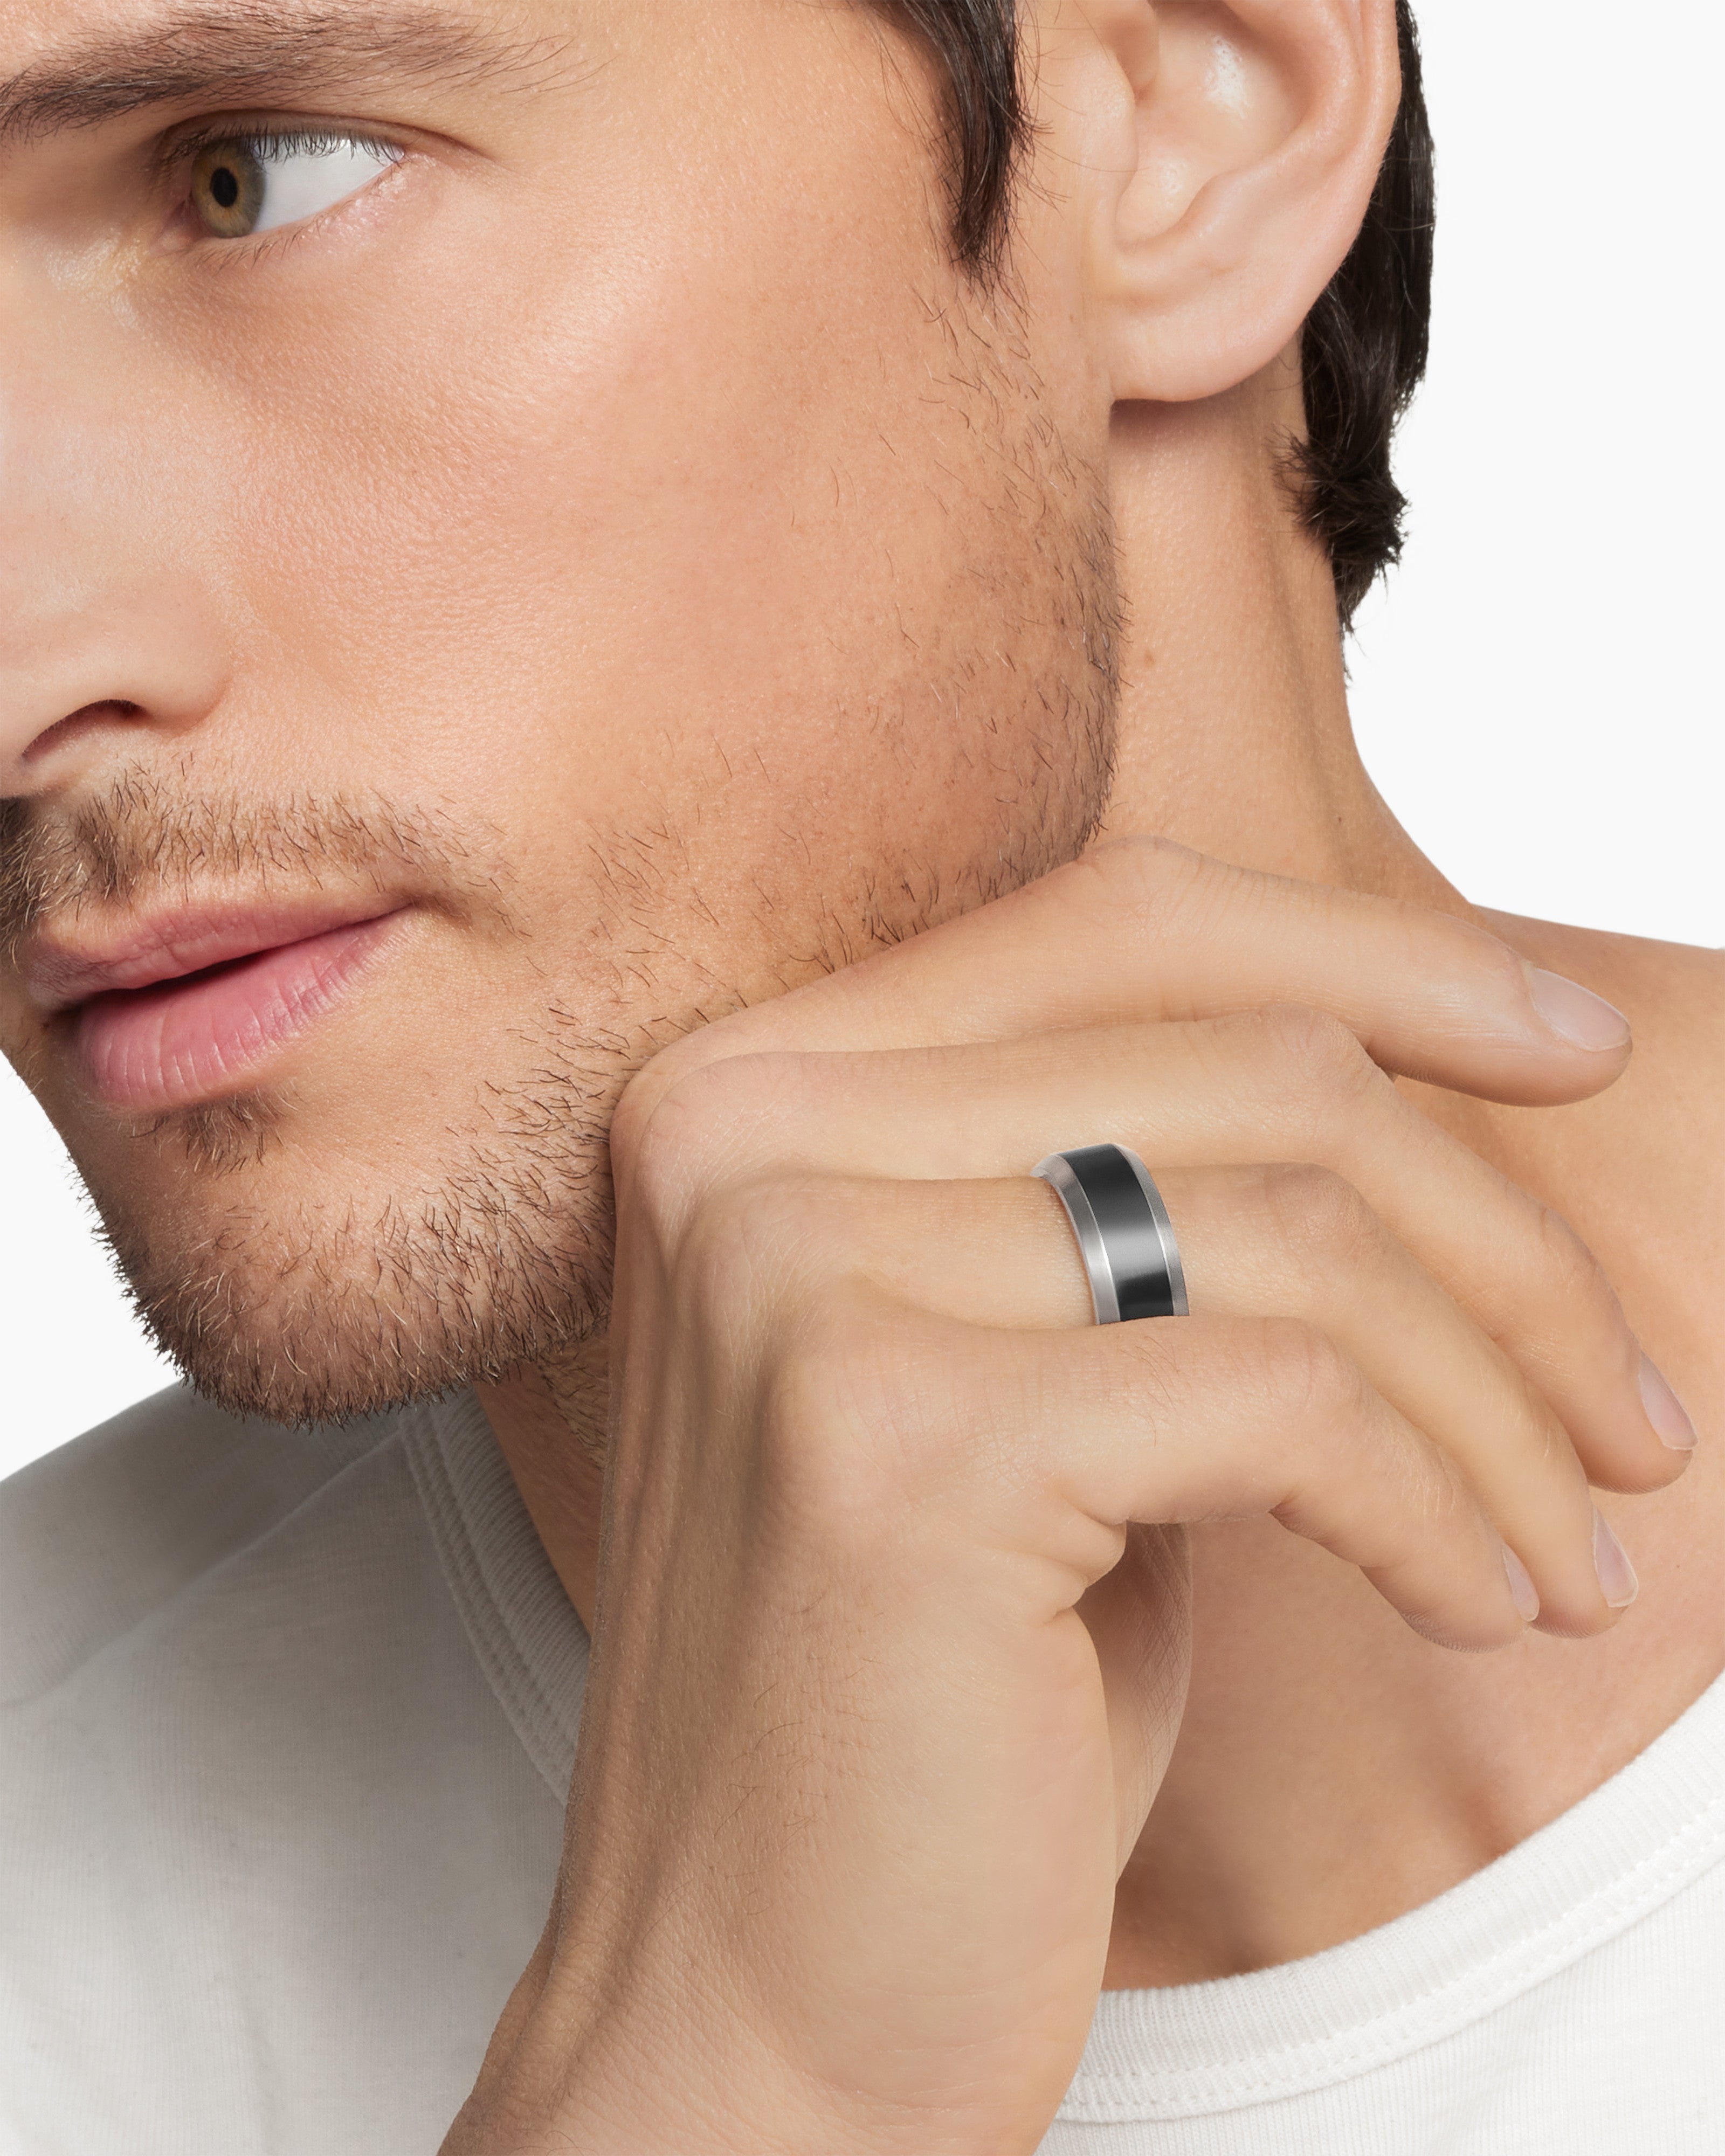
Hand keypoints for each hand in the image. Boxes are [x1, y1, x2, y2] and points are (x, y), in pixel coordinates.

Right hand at [446, 841, 1674, 2155]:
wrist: (750, 2001)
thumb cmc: (925, 1695)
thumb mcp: (1040, 1378)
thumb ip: (1145, 1195)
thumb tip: (1430, 1060)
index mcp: (749, 1087)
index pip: (1124, 918)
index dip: (1383, 961)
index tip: (1576, 1052)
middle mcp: (739, 1136)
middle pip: (1246, 1062)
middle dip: (1502, 1231)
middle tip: (1630, 1404)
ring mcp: (796, 1271)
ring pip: (1294, 1225)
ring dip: (1500, 1392)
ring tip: (1579, 1538)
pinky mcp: (892, 1437)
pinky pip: (1290, 1398)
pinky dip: (1443, 1505)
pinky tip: (1481, 1606)